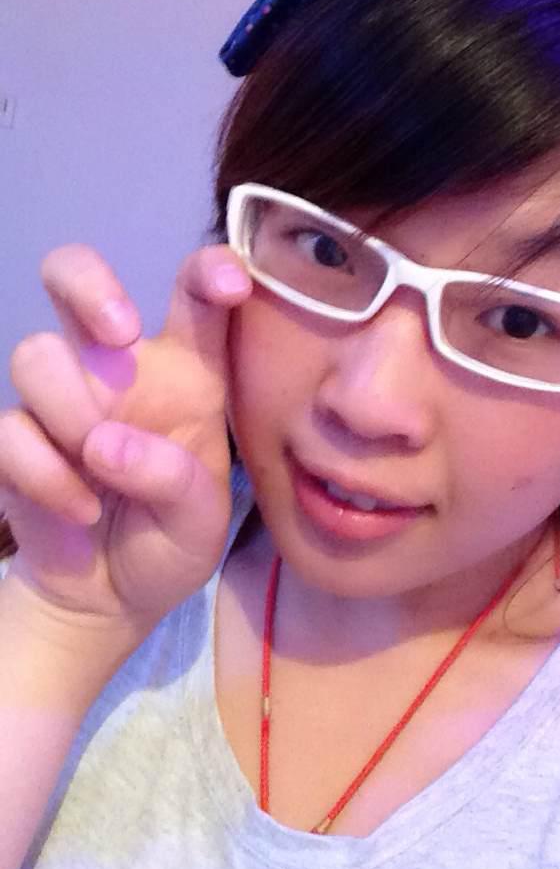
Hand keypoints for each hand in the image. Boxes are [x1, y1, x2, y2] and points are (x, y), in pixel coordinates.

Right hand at [0, 243, 251, 639]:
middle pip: (73, 274)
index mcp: (185, 371)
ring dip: (70, 410)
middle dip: (88, 285)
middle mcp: (119, 369)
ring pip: (37, 353)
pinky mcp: (16, 438)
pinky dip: (46, 476)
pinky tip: (79, 509)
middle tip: (120, 335)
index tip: (228, 282)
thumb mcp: (200, 522)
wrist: (111, 596)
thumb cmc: (171, 538)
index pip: (194, 297)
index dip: (209, 271)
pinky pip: (11, 431)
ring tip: (99, 466)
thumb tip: (107, 444)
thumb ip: (175, 481)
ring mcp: (60, 397)